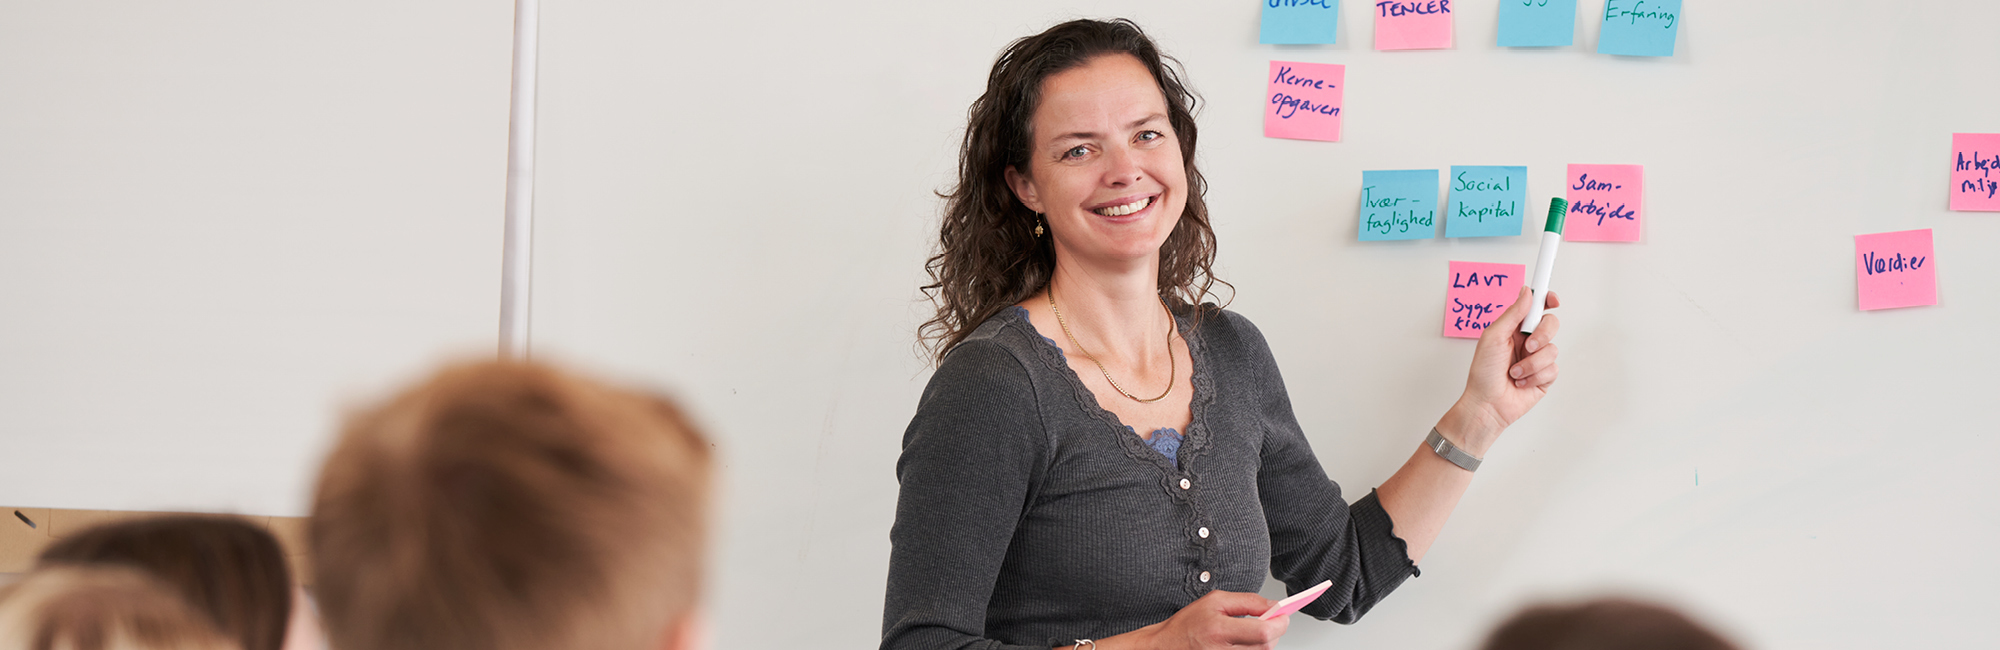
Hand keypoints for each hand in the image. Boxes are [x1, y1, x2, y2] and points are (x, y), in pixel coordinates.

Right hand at [1103, 591, 1287, 649]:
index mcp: (1219, 631)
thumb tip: (1274, 606)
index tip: (1284, 614)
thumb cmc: (1188, 624)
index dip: (1280, 622)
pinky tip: (1244, 641)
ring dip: (1265, 641)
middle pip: (1267, 645)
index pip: (1263, 632)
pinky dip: (1255, 649)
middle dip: (1275, 630)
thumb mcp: (1215, 601)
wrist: (1167, 647)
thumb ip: (1247, 601)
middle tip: (1270, 619)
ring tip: (1250, 631)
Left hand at [1451, 287, 1561, 450]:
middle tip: (1528, 345)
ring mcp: (1537, 359)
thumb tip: (1526, 292)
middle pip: (1551, 324)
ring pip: (1552, 349)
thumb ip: (1513, 314)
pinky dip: (1535, 376)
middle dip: (1542, 334)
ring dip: (1531, 363)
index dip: (1547, 300)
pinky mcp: (1544, 377)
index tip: (1552, 299)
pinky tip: (1521, 382)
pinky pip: (1552, 369)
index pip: (1536, 308)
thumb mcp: (1493, 337)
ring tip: (1514, 372)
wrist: (1487, 404)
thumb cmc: (1483, 373)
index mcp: (1514, 329)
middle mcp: (1527, 341)